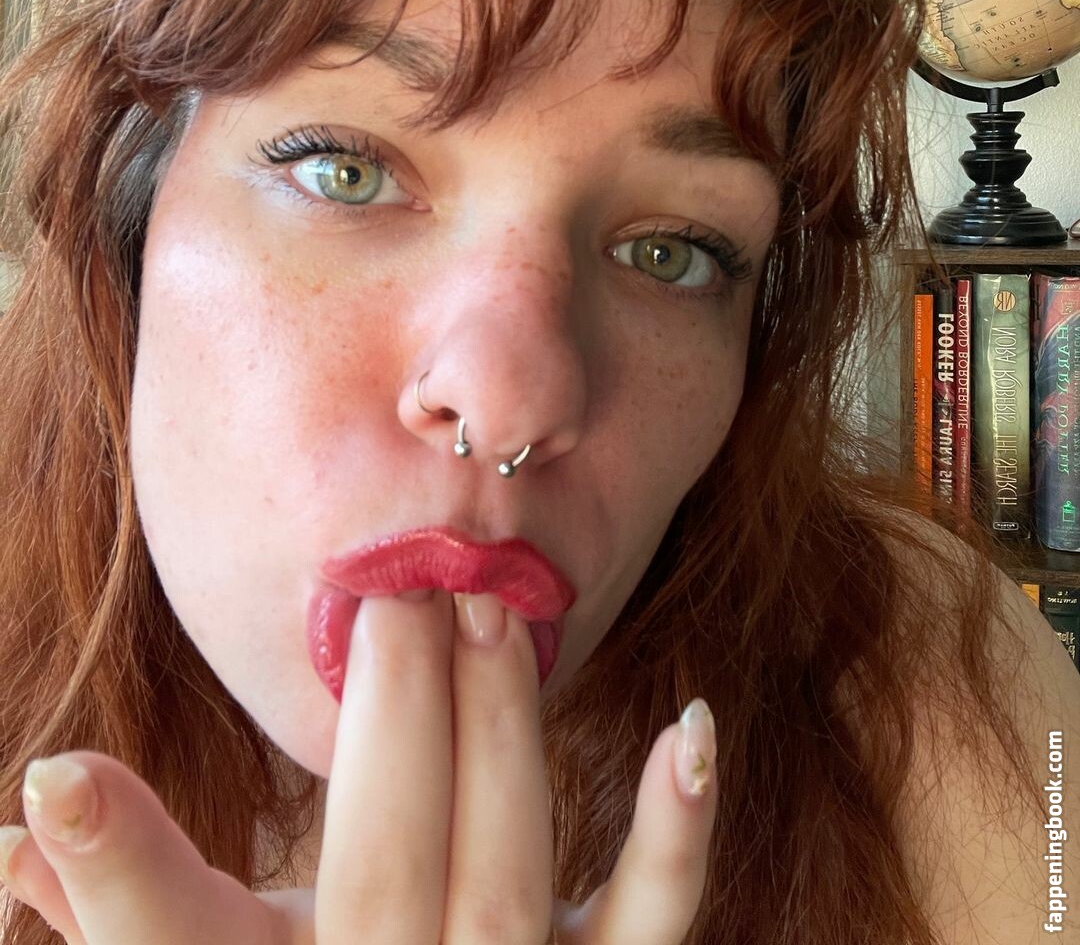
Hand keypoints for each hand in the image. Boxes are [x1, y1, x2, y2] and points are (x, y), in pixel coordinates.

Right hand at [0, 589, 718, 942]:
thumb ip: (128, 896)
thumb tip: (29, 811)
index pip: (164, 937)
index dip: (111, 864)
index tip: (59, 777)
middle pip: (381, 861)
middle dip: (391, 715)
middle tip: (399, 594)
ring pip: (508, 872)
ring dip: (502, 734)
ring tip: (490, 616)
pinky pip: (648, 922)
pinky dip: (675, 832)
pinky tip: (691, 730)